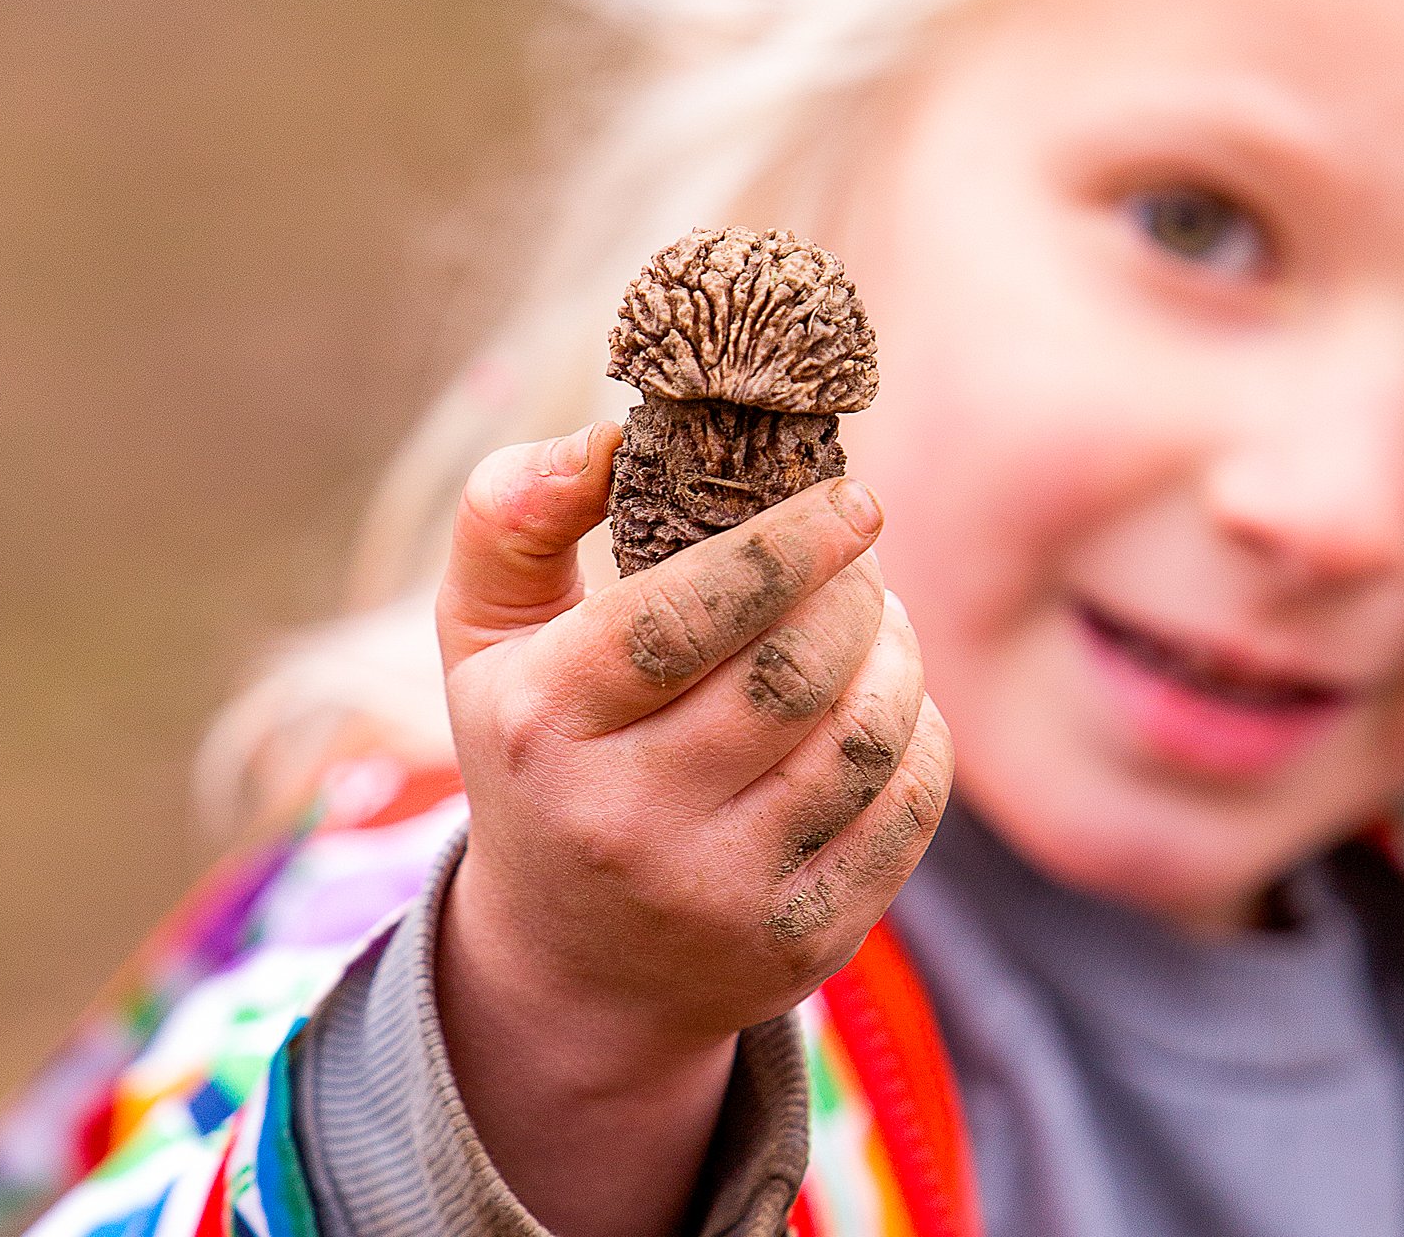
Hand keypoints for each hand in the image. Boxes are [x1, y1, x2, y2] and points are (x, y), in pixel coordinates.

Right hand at [432, 421, 950, 1235]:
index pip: (682, 617)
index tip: (850, 499)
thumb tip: (607, 436)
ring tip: (875, 622)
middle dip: (853, 593)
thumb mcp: (486, 643)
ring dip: (897, 655)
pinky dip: (918, 734)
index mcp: (545, 727)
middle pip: (793, 674)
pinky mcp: (801, 940)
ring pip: (864, 740)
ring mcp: (719, 893)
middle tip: (859, 557)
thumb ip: (512, 519)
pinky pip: (906, 810)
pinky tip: (888, 705)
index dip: (784, 545)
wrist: (576, 968)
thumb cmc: (542, 761)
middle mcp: (626, 821)